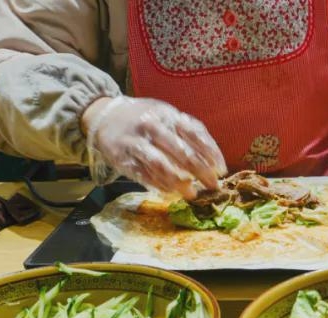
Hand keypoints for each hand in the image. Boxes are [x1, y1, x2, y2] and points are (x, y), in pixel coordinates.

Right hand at [83, 96, 225, 198]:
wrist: (106, 116)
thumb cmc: (145, 118)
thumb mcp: (167, 115)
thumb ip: (188, 131)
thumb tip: (212, 159)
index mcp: (167, 114)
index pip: (195, 133)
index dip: (211, 153)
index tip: (222, 170)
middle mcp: (152, 126)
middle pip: (182, 152)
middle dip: (201, 172)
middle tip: (212, 186)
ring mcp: (136, 142)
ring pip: (161, 165)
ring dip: (179, 183)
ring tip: (191, 193)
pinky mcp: (123, 158)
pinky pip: (144, 175)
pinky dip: (160, 185)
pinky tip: (171, 193)